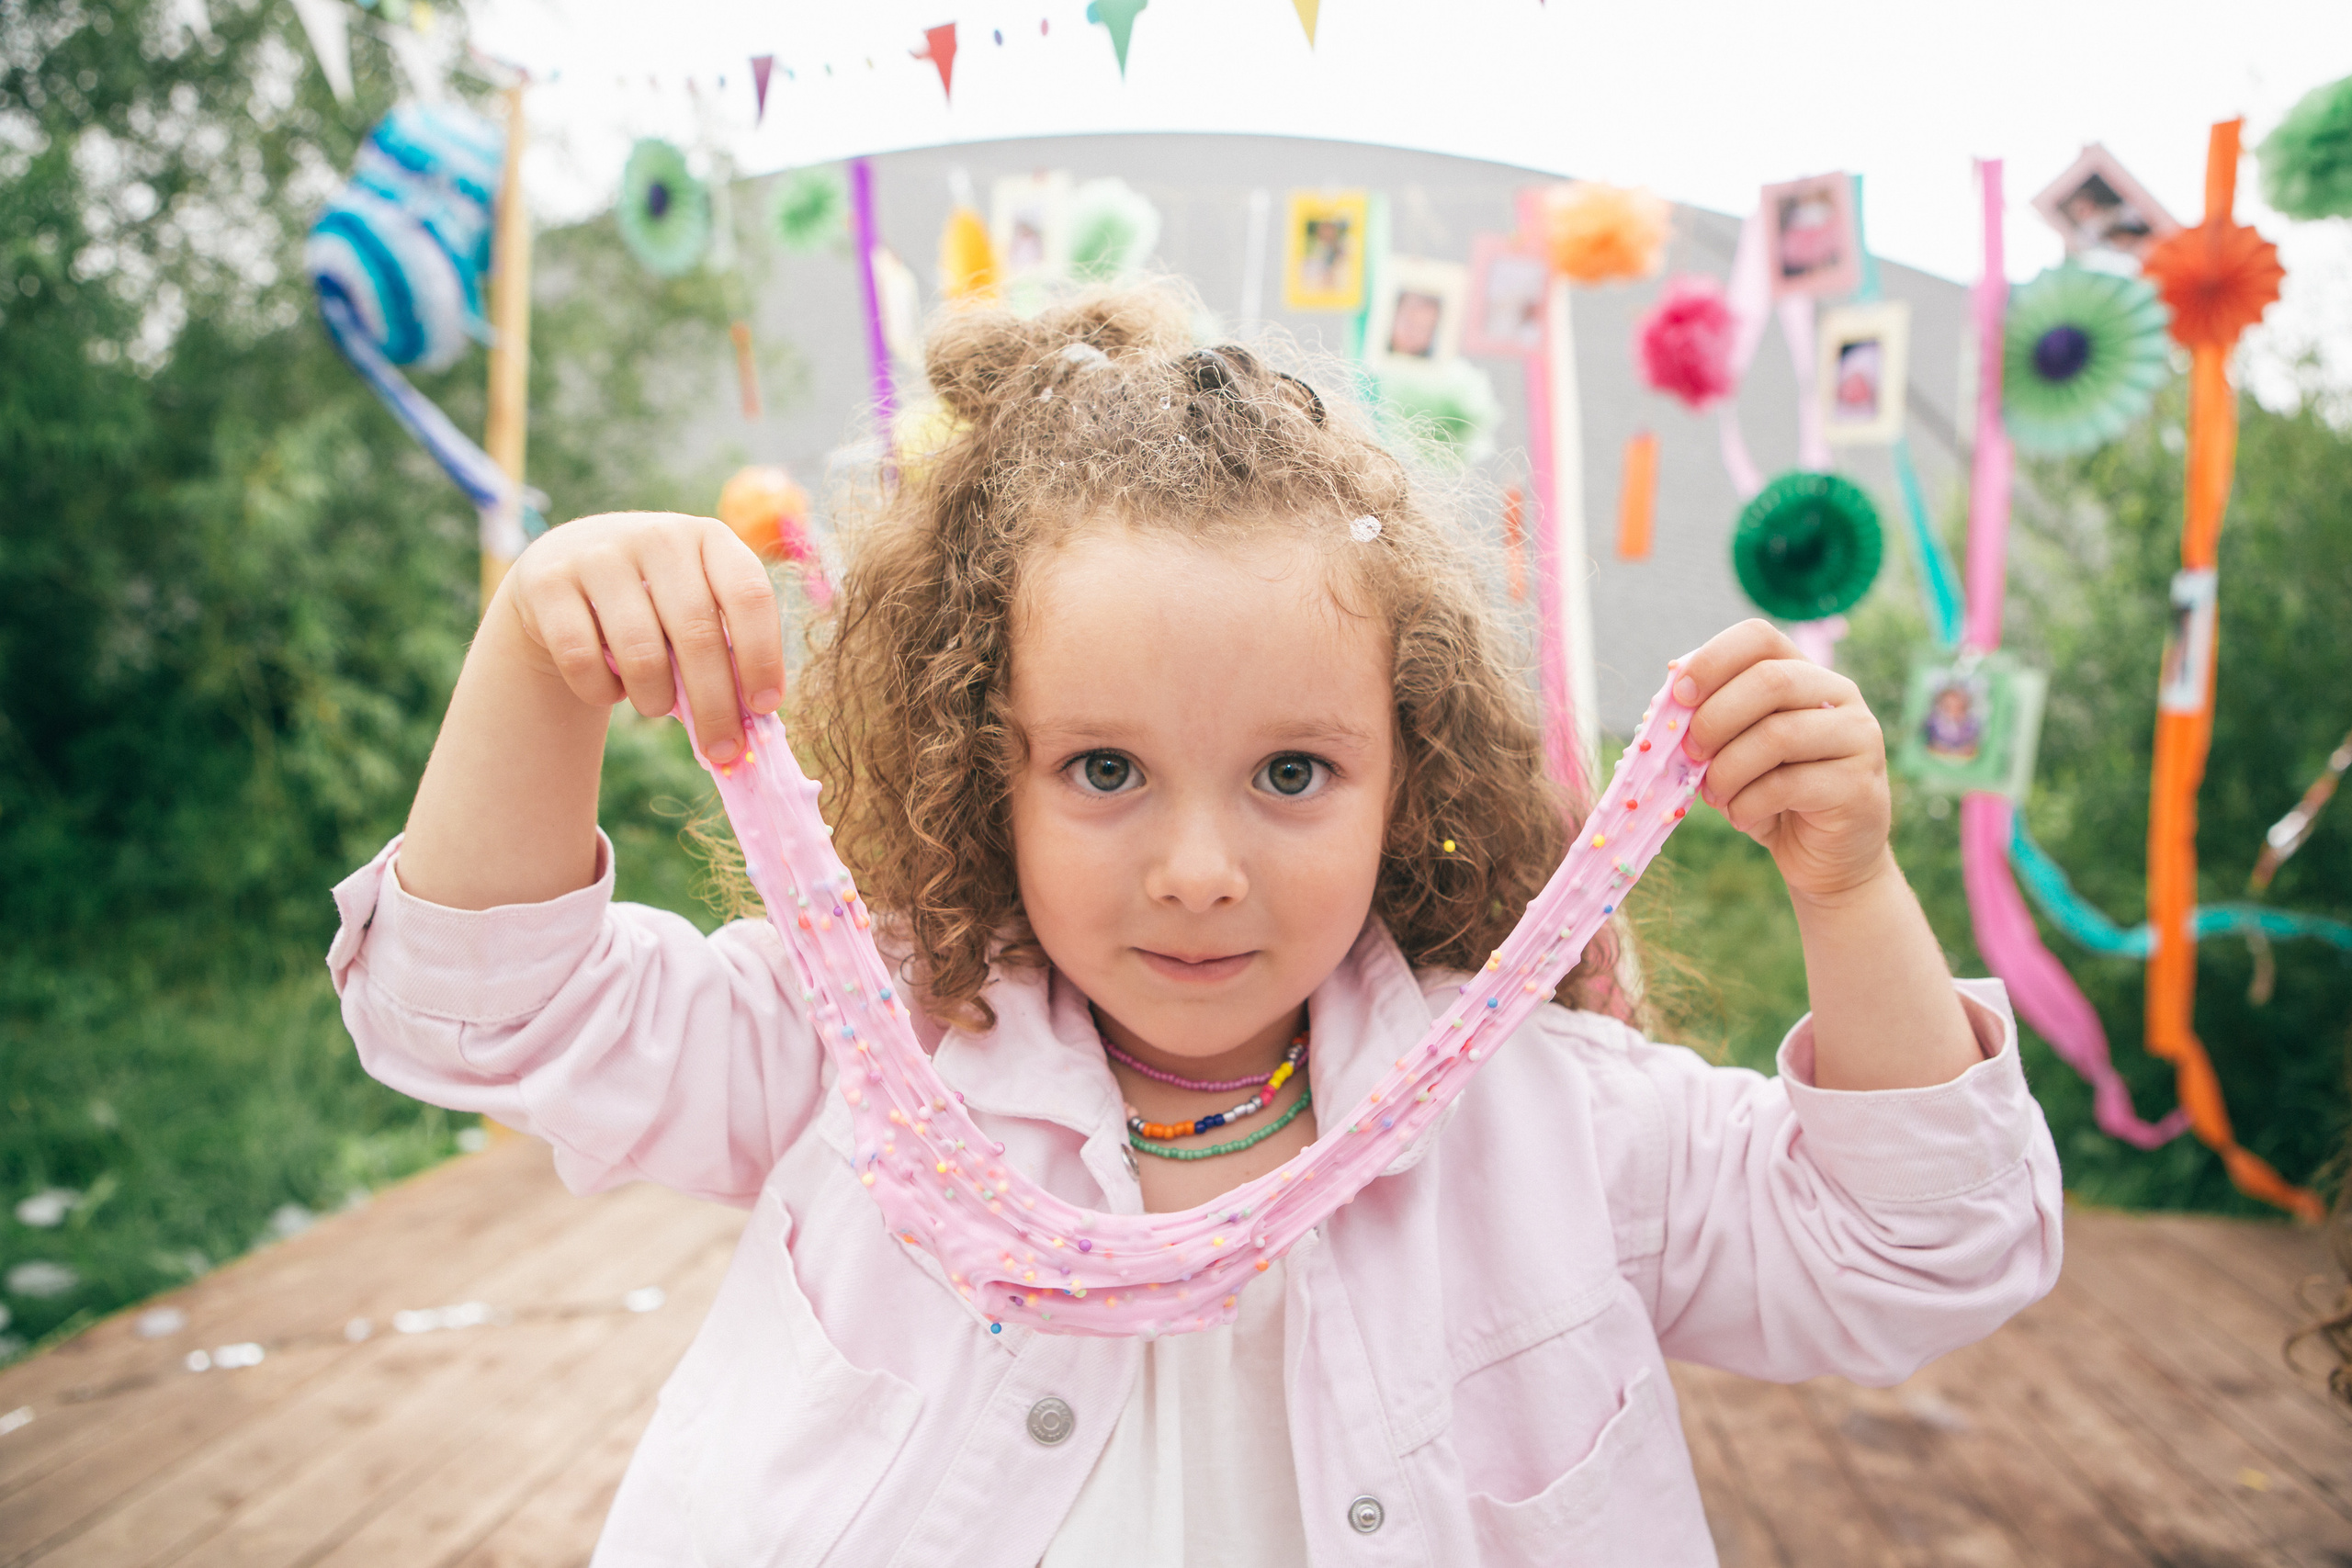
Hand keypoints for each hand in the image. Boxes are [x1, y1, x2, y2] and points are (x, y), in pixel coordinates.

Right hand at [502, 511, 782, 763]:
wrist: (565, 573)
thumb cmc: (653, 604)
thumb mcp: (695, 607)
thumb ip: (727, 649)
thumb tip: (754, 720)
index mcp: (710, 537)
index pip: (749, 595)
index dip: (762, 655)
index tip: (764, 706)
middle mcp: (657, 536)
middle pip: (697, 633)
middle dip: (715, 703)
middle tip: (722, 748)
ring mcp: (598, 554)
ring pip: (641, 653)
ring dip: (655, 700)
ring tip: (657, 707)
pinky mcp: (547, 583)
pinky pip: (582, 659)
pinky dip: (601, 690)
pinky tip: (610, 688)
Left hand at [1674, 619, 1890, 903]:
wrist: (1827, 856)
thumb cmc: (1772, 795)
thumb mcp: (1736, 751)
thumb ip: (1711, 721)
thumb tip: (1669, 695)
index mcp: (1803, 673)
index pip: (1759, 637)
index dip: (1713, 659)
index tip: (1679, 695)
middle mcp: (1839, 695)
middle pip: (1770, 680)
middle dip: (1715, 718)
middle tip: (1689, 753)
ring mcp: (1858, 737)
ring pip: (1778, 734)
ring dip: (1728, 769)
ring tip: (1713, 794)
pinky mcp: (1859, 785)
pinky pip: (1788, 785)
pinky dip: (1748, 803)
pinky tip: (1740, 815)